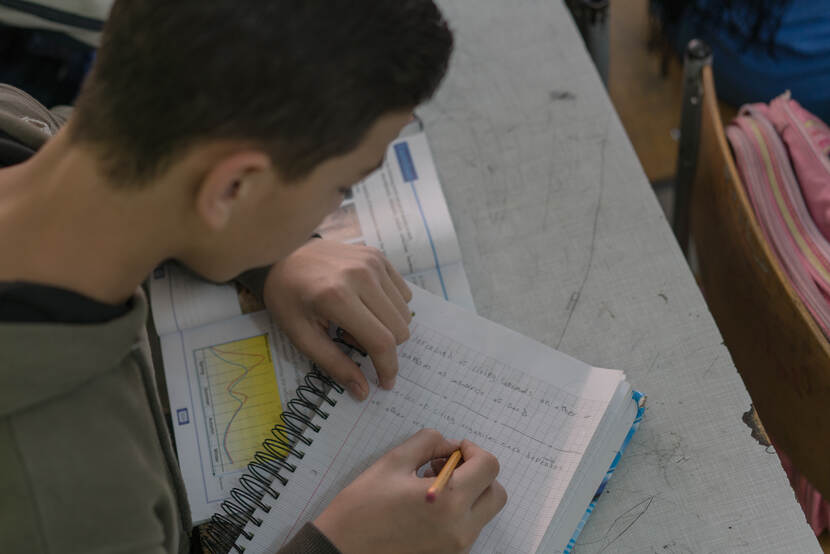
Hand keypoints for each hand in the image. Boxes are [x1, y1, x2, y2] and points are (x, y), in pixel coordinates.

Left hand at [263, 239, 412, 398]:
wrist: (282, 254)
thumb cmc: (287, 297)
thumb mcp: (301, 336)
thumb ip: (334, 364)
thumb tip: (363, 391)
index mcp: (337, 297)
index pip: (381, 341)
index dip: (388, 368)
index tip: (386, 383)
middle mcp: (361, 276)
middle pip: (399, 329)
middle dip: (383, 347)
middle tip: (351, 340)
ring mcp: (372, 262)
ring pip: (405, 312)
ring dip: (386, 326)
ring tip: (355, 320)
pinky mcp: (378, 256)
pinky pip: (403, 293)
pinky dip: (390, 307)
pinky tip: (364, 303)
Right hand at [314, 429, 507, 553]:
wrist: (341, 551)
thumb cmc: (362, 507)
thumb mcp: (392, 462)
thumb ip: (428, 443)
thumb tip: (451, 445)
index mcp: (449, 501)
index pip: (489, 467)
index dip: (474, 450)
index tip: (454, 448)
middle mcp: (460, 529)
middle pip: (496, 493)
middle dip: (478, 473)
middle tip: (448, 465)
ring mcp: (456, 548)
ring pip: (483, 512)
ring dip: (468, 492)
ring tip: (431, 485)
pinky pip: (467, 528)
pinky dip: (458, 512)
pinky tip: (427, 506)